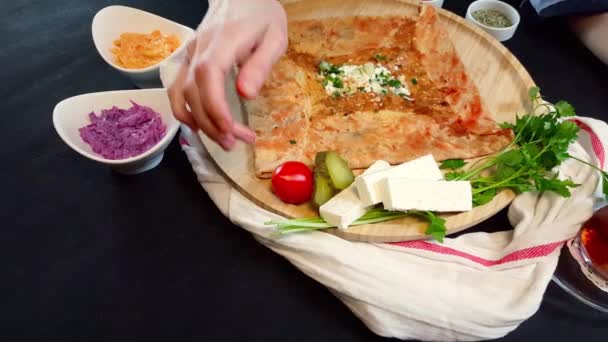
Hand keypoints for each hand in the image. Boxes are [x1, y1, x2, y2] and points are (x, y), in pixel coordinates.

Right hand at [167, 0, 287, 149]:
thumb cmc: (261, 15)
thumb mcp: (274, 36)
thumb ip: (260, 64)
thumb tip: (246, 94)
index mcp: (223, 40)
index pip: (208, 75)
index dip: (215, 107)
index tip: (231, 129)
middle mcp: (199, 48)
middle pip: (194, 91)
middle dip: (213, 123)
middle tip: (237, 142)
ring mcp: (189, 54)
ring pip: (181, 94)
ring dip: (199, 123)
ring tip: (223, 140)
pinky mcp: (187, 61)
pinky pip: (176, 90)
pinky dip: (184, 112)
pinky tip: (201, 127)